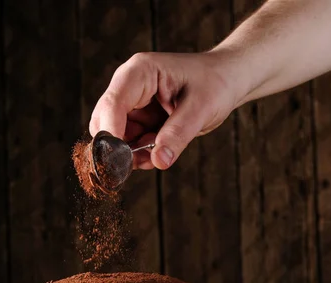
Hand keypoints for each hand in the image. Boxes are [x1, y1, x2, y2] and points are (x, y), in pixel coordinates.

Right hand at [89, 52, 241, 169]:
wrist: (226, 80)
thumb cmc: (216, 83)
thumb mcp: (202, 107)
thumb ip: (178, 133)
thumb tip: (159, 160)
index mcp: (139, 72)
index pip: (113, 104)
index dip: (112, 134)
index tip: (119, 160)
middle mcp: (128, 87)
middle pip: (103, 122)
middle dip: (119, 147)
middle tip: (143, 161)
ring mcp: (130, 104)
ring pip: (113, 137)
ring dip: (131, 154)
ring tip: (160, 154)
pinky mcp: (136, 120)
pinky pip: (127, 144)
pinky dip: (139, 155)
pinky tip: (160, 153)